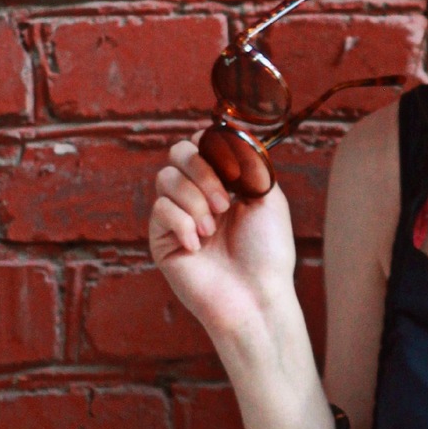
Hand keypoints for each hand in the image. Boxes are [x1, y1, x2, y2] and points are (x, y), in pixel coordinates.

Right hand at [148, 136, 297, 344]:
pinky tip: (198, 246)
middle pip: (178, 152)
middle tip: (225, 203)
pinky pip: (159, 210)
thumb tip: (227, 134)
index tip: (231, 168)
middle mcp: (198, 195)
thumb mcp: (268, 197)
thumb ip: (249, 162)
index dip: (211, 146)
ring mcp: (178, 215)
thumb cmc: (267, 251)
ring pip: (166, 178)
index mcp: (224, 182)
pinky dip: (181, 223)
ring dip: (194, 200)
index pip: (201, 143)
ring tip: (213, 228)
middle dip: (202, 171)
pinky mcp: (161, 239)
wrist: (255, 294)